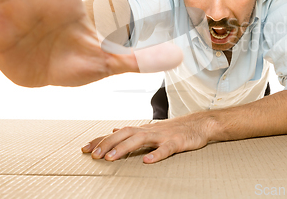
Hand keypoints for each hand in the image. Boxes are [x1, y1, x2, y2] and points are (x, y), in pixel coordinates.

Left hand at [81, 115, 213, 163]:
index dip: (102, 140)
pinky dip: (157, 154)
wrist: (201, 124)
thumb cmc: (176, 128)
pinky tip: (148, 161)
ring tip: (111, 158)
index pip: (118, 132)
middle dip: (108, 143)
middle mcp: (151, 130)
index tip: (85, 148)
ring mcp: (164, 136)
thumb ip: (133, 131)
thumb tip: (114, 130)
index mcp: (144, 129)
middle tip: (94, 155)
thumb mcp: (152, 129)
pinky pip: (167, 149)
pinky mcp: (178, 142)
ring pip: (141, 139)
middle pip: (126, 133)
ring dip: (124, 148)